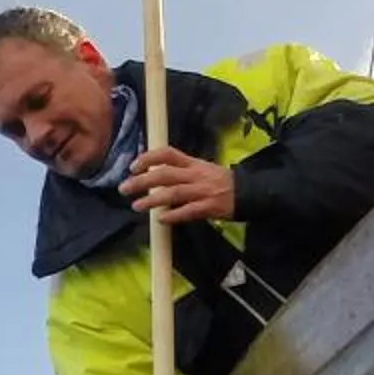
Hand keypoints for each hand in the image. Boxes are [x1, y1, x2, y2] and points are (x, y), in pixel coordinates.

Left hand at [118, 146, 235, 224]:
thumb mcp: (202, 169)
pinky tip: (161, 220)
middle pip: (165, 174)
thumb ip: (181, 171)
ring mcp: (203, 191)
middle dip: (142, 180)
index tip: (133, 166)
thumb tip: (154, 175)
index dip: (149, 158)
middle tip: (124, 188)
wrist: (249, 193)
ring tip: (136, 206)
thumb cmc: (220, 182)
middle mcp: (196, 175)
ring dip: (152, 200)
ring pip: (173, 193)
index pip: (168, 154)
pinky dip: (174, 215)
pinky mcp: (210, 207)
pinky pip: (189, 211)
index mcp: (193, 163)